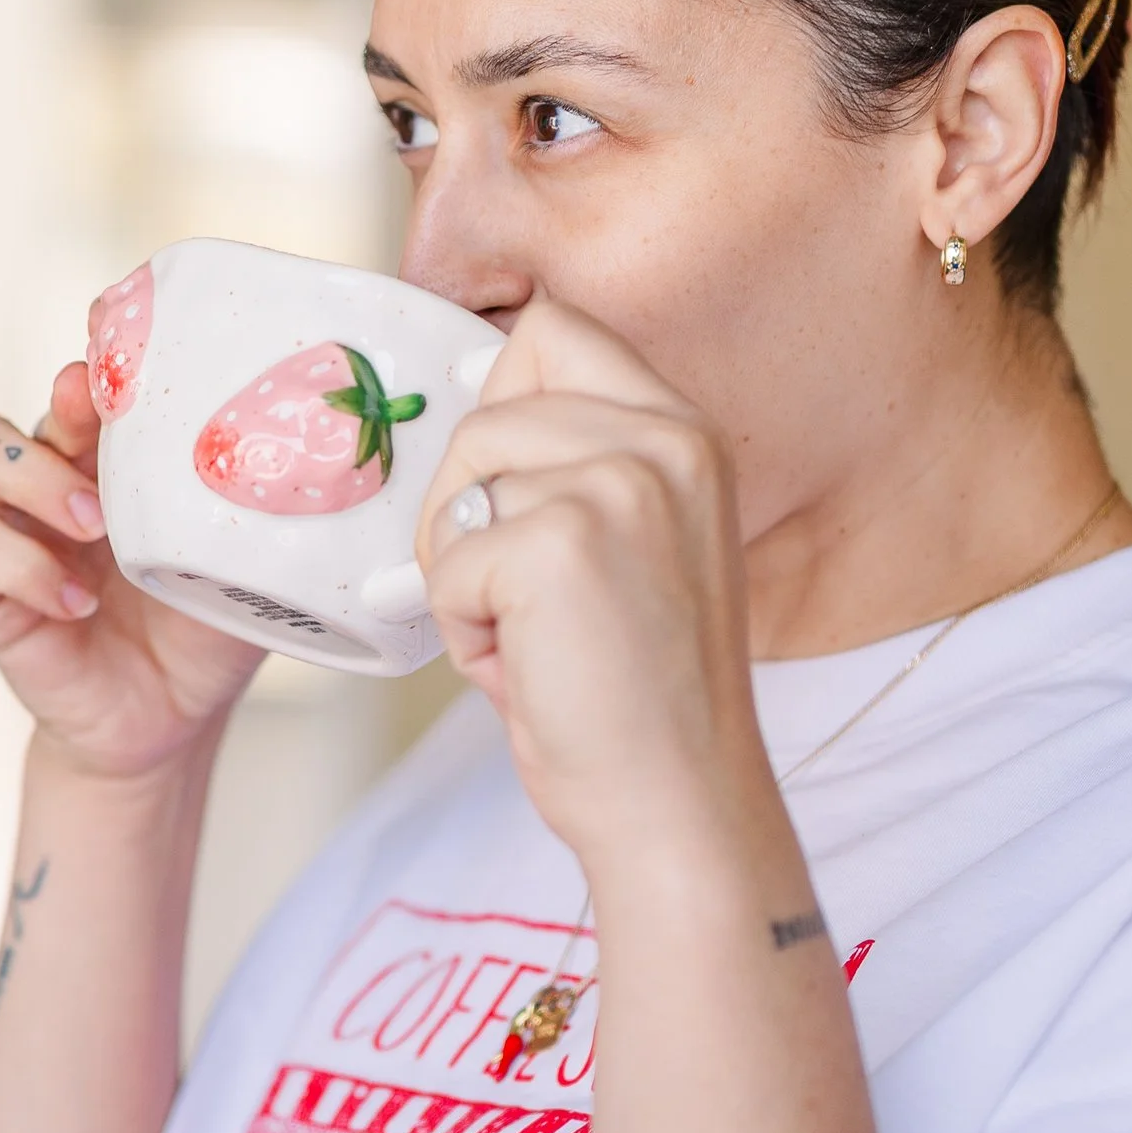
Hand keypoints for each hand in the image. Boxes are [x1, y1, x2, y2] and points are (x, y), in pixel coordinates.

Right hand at [0, 362, 261, 781]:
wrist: (172, 718)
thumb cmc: (208, 629)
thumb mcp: (248, 563)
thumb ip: (262, 513)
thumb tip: (321, 469)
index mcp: (116, 454)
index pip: (89, 371)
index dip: (98, 345)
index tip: (127, 343)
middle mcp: (55, 475)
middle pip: (29, 390)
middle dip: (60, 402)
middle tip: (101, 423)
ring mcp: (15, 527)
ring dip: (29, 474)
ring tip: (94, 525)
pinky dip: (23, 566)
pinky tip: (78, 601)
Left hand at [414, 300, 778, 874]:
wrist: (678, 803)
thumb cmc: (637, 691)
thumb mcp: (632, 540)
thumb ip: (571, 466)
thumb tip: (466, 414)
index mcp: (684, 430)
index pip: (554, 329)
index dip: (498, 392)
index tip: (499, 480)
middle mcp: (662, 440)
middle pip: (485, 409)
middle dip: (466, 505)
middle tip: (511, 592)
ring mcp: (614, 485)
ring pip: (460, 483)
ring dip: (461, 570)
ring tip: (528, 635)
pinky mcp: (558, 544)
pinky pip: (447, 562)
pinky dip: (463, 628)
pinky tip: (525, 668)